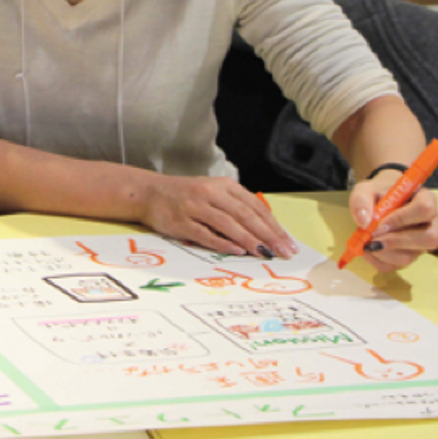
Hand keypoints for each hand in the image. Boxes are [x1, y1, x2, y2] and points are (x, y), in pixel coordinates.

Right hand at [139, 175, 298, 258]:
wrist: (149, 193)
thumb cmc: (186, 195)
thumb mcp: (213, 192)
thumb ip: (236, 206)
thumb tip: (265, 230)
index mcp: (223, 185)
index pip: (255, 206)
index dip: (273, 225)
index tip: (288, 242)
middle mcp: (211, 193)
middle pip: (245, 215)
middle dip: (267, 235)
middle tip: (283, 252)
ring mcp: (195, 207)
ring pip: (228, 224)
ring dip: (248, 240)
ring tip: (265, 253)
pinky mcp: (181, 222)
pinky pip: (206, 234)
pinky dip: (222, 243)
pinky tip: (237, 252)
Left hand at [348, 171, 437, 271]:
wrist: (379, 201)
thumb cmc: (378, 193)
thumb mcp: (365, 189)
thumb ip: (361, 200)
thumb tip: (364, 222)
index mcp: (426, 199)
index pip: (424, 209)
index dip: (401, 219)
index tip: (379, 224)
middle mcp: (431, 222)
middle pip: (428, 238)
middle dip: (397, 242)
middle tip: (372, 240)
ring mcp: (423, 241)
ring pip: (412, 256)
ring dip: (385, 253)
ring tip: (367, 244)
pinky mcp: (411, 254)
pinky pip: (399, 265)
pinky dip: (380, 261)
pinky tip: (368, 251)